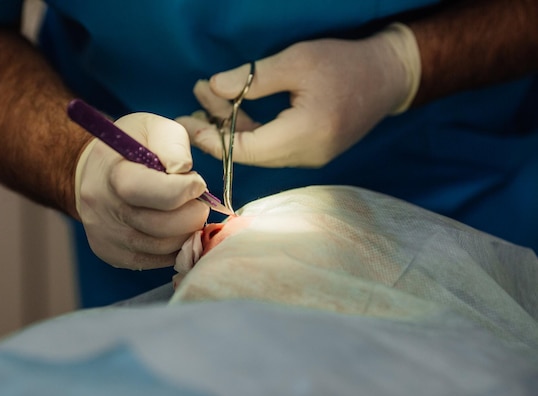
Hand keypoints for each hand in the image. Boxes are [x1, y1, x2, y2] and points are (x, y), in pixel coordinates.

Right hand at [75, 113, 208, 269]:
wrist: (96, 171)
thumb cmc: (132, 146)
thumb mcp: (152, 128)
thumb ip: (173, 144)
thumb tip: (184, 172)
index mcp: (114, 174)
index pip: (153, 193)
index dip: (185, 190)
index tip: (196, 182)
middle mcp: (105, 210)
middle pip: (163, 227)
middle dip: (192, 215)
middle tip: (197, 201)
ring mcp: (107, 237)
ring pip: (164, 249)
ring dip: (186, 232)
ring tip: (184, 212)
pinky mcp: (114, 255)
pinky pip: (158, 261)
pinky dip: (175, 247)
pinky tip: (174, 228)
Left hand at [177, 23, 419, 167]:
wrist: (387, 77)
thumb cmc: (344, 63)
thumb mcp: (297, 61)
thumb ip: (253, 79)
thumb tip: (215, 88)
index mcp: (305, 134)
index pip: (247, 148)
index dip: (214, 138)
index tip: (188, 123)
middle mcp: (307, 154)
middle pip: (250, 152)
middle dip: (217, 130)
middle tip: (191, 108)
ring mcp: (310, 156)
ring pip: (259, 150)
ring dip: (232, 128)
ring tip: (208, 100)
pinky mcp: (311, 151)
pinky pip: (272, 147)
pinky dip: (251, 130)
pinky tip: (233, 110)